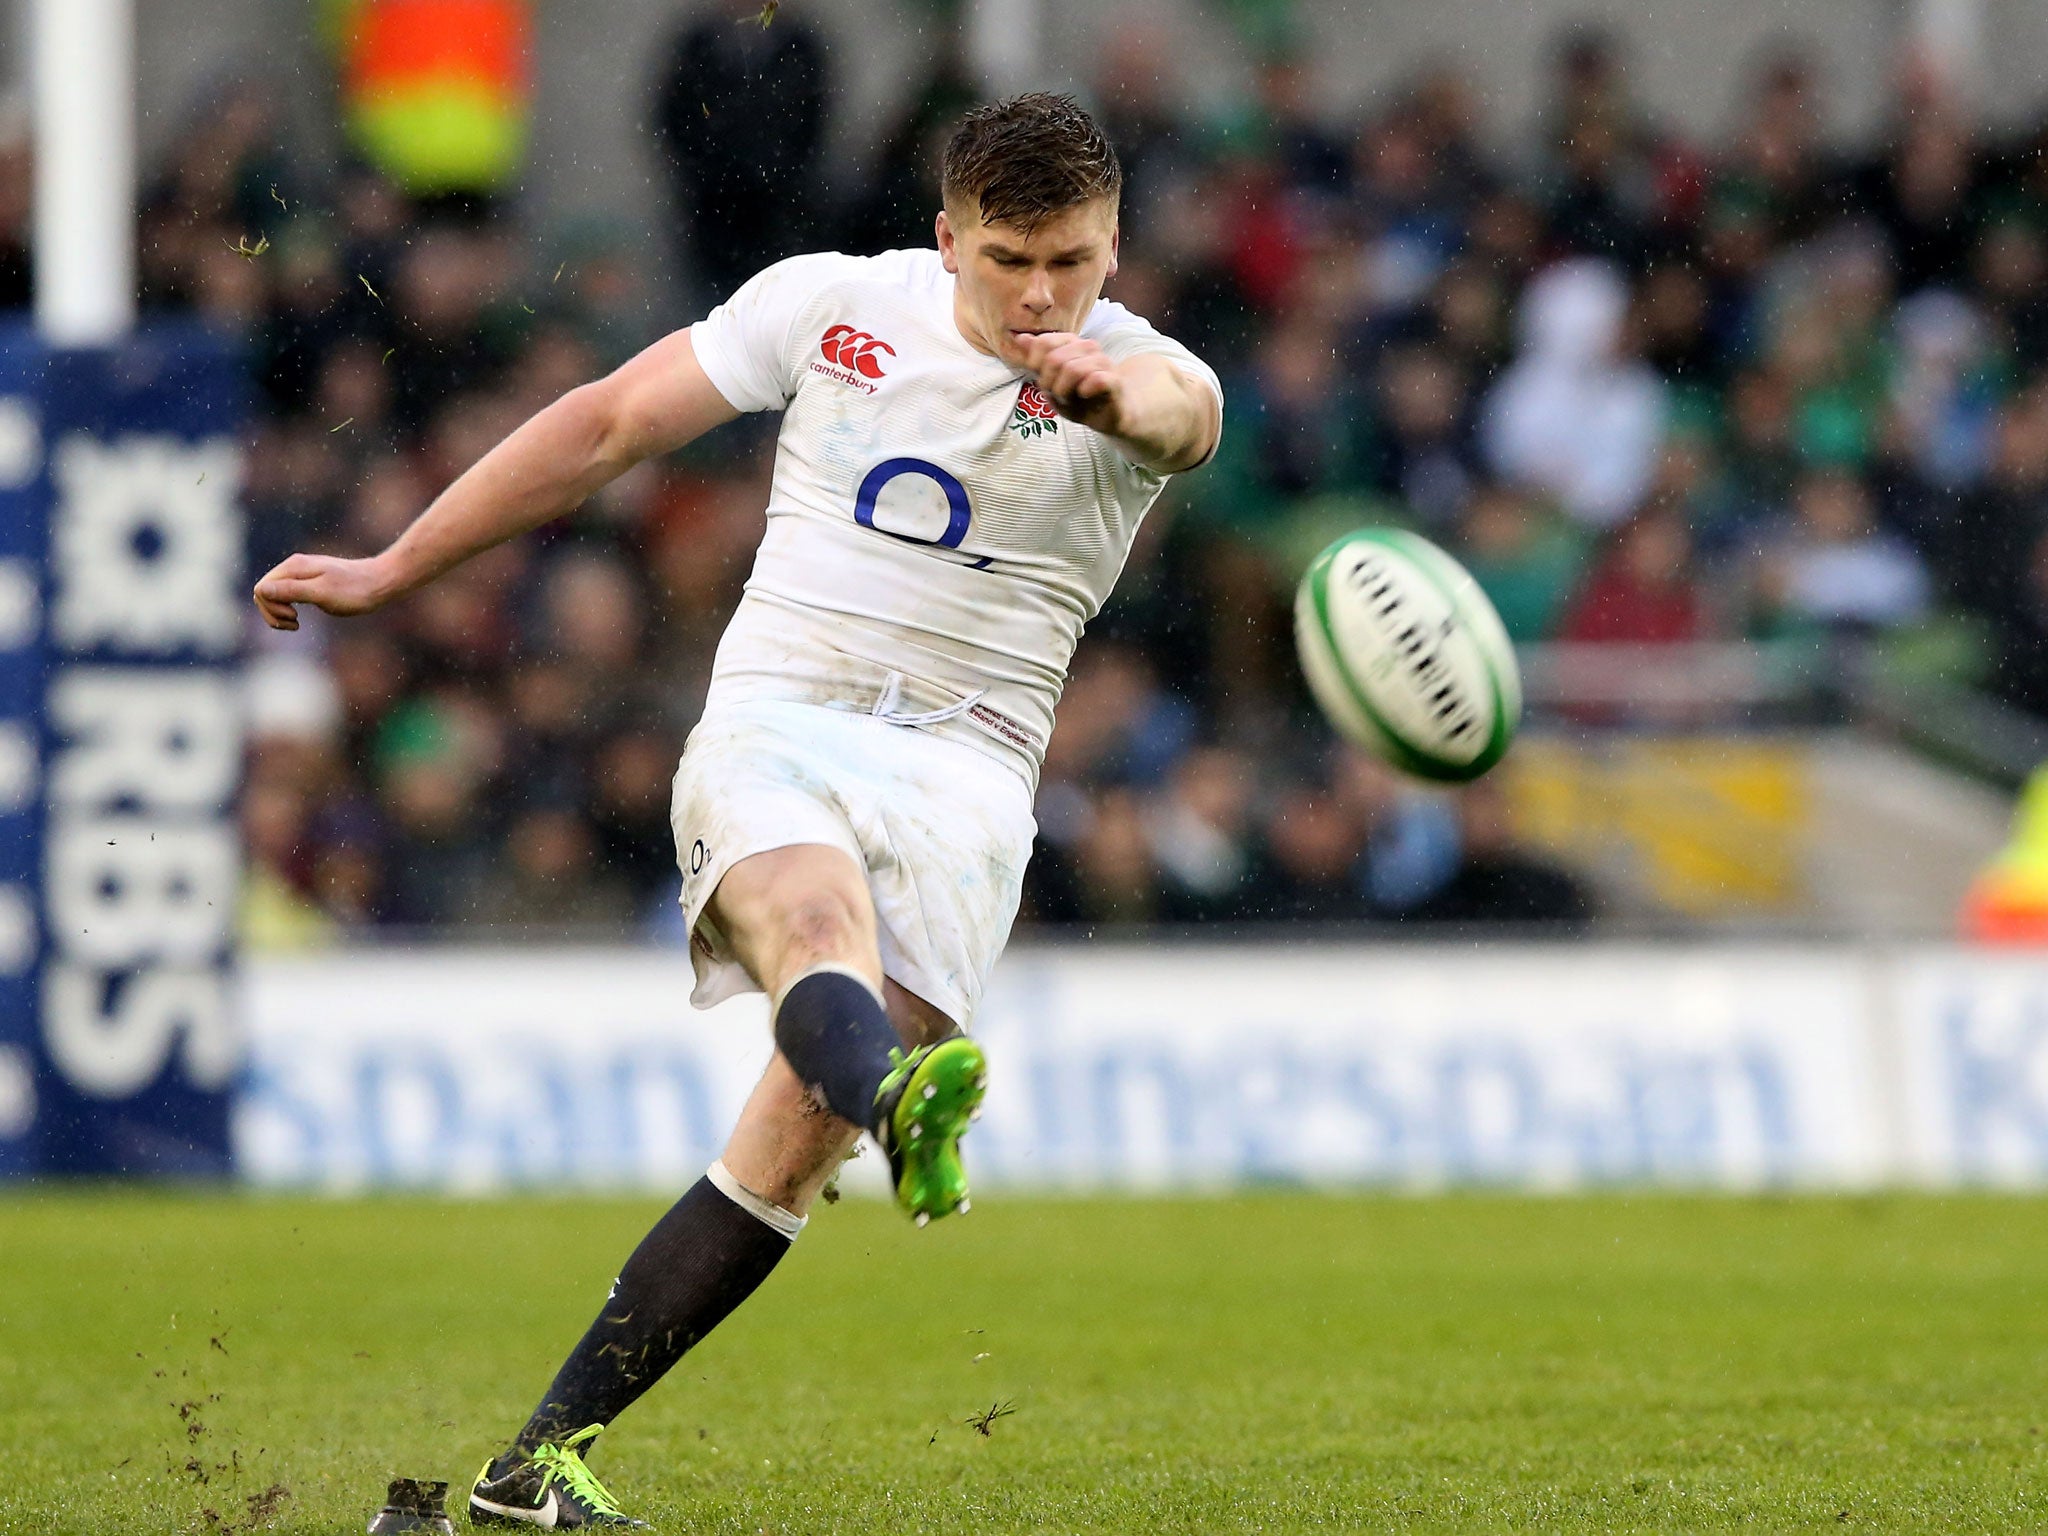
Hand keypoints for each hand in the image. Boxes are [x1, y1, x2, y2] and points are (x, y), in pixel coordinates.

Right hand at [252, 552, 394, 630]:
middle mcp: (294, 567)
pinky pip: (285, 597)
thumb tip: (261, 590)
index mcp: (294, 568)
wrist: (380, 583)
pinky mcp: (308, 582)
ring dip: (278, 614)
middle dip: (272, 612)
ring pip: (273, 595)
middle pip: (264, 592)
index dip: (271, 608)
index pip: (260, 589)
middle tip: (295, 623)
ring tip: (296, 624)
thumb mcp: (322, 594)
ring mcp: (301, 574)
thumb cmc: (354, 591)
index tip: (294, 617)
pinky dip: (287, 610)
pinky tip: (298, 619)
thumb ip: (292, 591)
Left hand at [1017, 332, 1124, 433]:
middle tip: (1056, 394)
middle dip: (1048, 383)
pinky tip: (1085, 397)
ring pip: (1072, 370)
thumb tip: (1020, 337)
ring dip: (1064, 391)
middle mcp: (1088, 347)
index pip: (1043, 343)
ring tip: (1069, 399)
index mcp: (1071, 343)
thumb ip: (1036, 360)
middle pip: (1054, 359)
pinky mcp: (1114, 379)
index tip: (1043, 380)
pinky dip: (1083, 393)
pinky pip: (1094, 380)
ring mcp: (1103, 362)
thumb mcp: (1052, 379)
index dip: (1035, 365)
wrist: (1111, 414)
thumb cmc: (1080, 397)